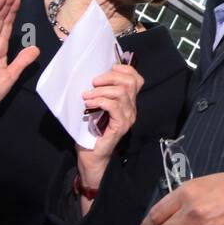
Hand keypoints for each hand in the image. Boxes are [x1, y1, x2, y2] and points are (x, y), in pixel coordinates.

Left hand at [75, 61, 142, 185]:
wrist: (91, 155)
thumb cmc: (92, 131)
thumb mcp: (98, 106)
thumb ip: (102, 92)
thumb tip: (94, 76)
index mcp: (128, 101)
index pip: (136, 79)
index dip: (124, 69)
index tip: (107, 70)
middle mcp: (132, 108)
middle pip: (129, 82)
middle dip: (110, 77)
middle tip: (93, 83)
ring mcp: (128, 117)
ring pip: (121, 93)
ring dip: (100, 91)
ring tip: (87, 96)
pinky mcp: (120, 126)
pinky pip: (113, 106)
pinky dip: (99, 101)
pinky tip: (89, 104)